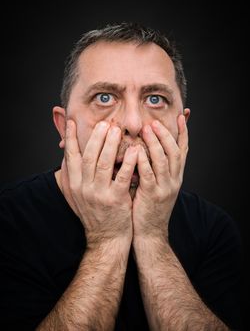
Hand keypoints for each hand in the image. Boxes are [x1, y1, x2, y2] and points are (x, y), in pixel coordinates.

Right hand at [64, 120, 137, 246]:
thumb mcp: (76, 197)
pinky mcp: (115, 200)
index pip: (70, 156)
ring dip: (110, 144)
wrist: (106, 238)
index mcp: (73, 184)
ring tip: (117, 130)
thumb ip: (70, 177)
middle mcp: (83, 188)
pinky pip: (122, 176)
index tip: (73, 122)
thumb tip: (66, 157)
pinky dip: (128, 162)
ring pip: (103, 163)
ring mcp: (99, 194)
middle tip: (105, 123)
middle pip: (89, 156)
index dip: (71, 138)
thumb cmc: (94, 214)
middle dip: (96, 137)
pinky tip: (134, 150)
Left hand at [132, 115, 187, 240]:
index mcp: (176, 176)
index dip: (183, 132)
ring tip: (147, 129)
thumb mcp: (158, 185)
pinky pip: (149, 175)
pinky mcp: (152, 195)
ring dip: (156, 143)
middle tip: (155, 121)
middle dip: (166, 135)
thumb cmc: (150, 206)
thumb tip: (146, 147)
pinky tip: (137, 150)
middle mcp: (174, 180)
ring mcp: (165, 188)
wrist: (150, 232)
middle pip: (174, 152)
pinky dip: (143, 161)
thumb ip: (155, 167)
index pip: (183, 150)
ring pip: (163, 160)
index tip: (181, 116)